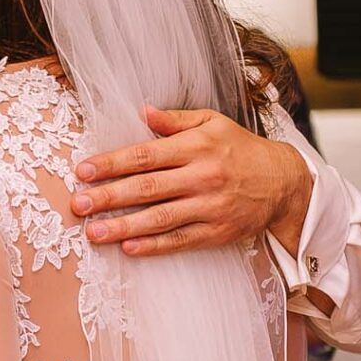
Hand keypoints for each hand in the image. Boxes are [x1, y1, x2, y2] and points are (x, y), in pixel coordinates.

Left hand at [70, 106, 310, 259]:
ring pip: (160, 218)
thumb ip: (174, 120)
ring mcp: (210, 207)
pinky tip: (129, 248)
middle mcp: (202, 177)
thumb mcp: (212, 123)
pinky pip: (181, 240)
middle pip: (147, 188)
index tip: (83, 171)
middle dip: (109, 197)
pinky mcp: (217, 232)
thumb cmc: (239, 148)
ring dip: (124, 227)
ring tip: (93, 233)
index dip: (112, 163)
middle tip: (77, 204)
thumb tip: (141, 112)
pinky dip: (155, 246)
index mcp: (196, 147)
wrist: (284, 182)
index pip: (146, 155)